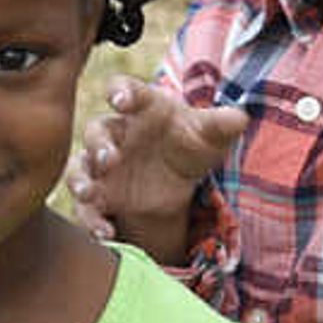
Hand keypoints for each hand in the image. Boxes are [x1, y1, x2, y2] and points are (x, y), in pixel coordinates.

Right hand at [76, 79, 243, 257]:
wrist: (178, 179)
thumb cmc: (190, 142)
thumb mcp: (209, 135)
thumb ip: (220, 125)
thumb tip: (242, 117)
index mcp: (141, 106)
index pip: (124, 89)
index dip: (119, 91)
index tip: (118, 99)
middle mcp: (115, 131)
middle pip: (96, 130)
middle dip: (98, 144)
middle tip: (109, 159)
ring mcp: (101, 163)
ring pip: (80, 167)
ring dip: (81, 180)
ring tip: (89, 195)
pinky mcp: (99, 194)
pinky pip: (86, 205)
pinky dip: (90, 218)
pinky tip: (103, 233)